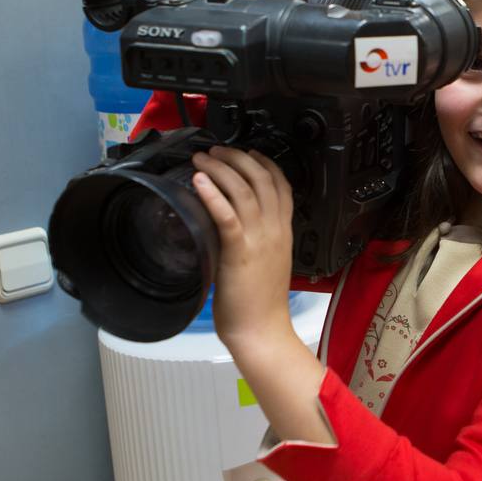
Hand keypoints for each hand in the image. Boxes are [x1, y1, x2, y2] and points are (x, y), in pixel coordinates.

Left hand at [189, 147, 295, 352]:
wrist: (261, 330)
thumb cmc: (260, 303)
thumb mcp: (265, 262)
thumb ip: (254, 240)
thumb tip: (229, 225)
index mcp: (283, 232)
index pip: (282, 186)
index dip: (265, 163)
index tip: (248, 152)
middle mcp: (275, 230)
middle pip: (262, 179)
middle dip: (238, 158)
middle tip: (216, 150)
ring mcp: (259, 240)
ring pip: (244, 190)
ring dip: (221, 169)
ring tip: (203, 158)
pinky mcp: (239, 252)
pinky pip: (228, 215)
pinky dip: (212, 194)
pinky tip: (198, 181)